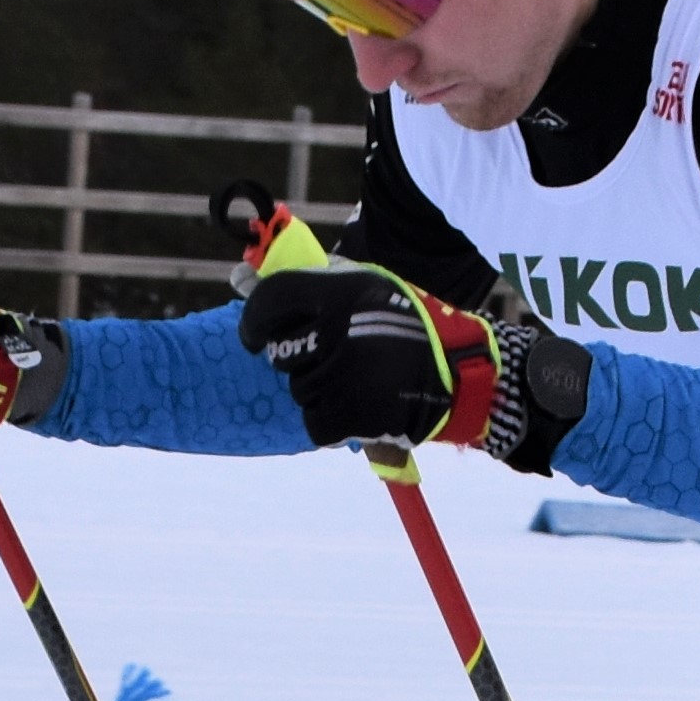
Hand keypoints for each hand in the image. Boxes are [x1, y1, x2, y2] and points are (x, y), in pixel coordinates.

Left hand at [238, 258, 585, 469]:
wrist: (461, 373)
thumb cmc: (407, 323)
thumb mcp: (367, 286)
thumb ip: (310, 283)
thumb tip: (238, 278)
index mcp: (339, 292)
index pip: (269, 301)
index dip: (254, 320)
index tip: (254, 336)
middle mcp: (337, 331)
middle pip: (282, 352)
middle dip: (301, 358)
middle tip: (337, 357)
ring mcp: (343, 376)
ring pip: (300, 389)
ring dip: (321, 389)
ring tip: (361, 379)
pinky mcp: (350, 415)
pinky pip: (315, 422)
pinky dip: (332, 420)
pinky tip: (361, 405)